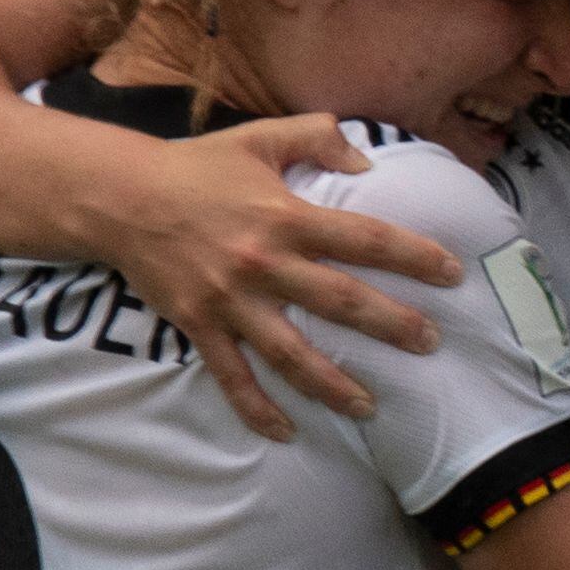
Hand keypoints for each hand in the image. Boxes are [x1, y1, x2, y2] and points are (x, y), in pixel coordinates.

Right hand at [94, 118, 462, 437]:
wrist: (117, 197)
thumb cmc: (196, 167)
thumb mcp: (260, 137)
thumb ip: (318, 138)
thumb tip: (367, 161)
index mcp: (285, 216)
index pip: (363, 239)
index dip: (412, 256)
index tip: (452, 273)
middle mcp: (263, 263)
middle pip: (340, 301)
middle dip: (391, 325)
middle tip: (429, 344)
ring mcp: (229, 300)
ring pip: (290, 353)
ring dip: (332, 384)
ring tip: (370, 407)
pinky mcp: (198, 326)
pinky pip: (232, 376)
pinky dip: (257, 408)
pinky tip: (287, 432)